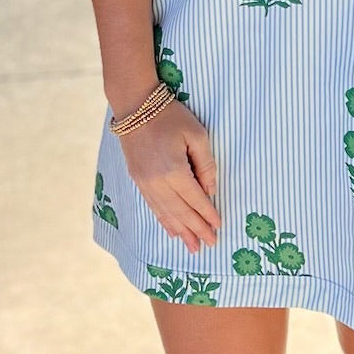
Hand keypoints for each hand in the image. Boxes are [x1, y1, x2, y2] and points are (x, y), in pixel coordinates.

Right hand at [118, 99, 220, 254]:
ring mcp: (145, 183)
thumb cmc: (170, 117)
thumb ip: (206, 164)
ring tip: (192, 246)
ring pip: (166, 213)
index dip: (208, 214)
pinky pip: (153, 206)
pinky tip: (171, 231)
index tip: (218, 227)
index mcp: (174, 171)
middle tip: (210, 244)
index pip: (196, 199)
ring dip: (181, 231)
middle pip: (181, 212)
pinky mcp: (138, 180)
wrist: (135, 106)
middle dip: (197, 229)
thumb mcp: (196, 135)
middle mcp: (157, 182)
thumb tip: (211, 190)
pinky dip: (164, 221)